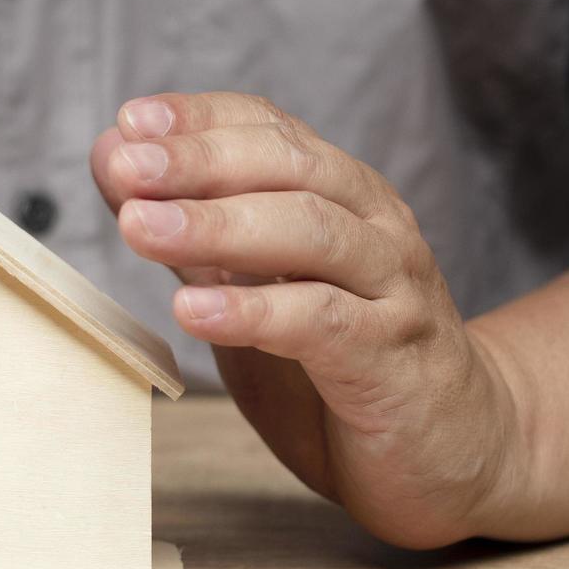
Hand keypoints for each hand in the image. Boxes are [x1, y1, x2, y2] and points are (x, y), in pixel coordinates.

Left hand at [92, 93, 525, 547]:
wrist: (455, 448)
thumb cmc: (343, 362)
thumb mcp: (252, 288)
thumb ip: (192, 232)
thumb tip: (112, 161)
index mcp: (339, 196)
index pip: (270, 130)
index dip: (200, 119)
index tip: (130, 121)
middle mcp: (372, 226)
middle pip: (288, 167)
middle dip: (199, 160)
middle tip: (124, 165)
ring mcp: (390, 288)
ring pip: (309, 232)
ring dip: (216, 225)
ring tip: (139, 227)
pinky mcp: (393, 358)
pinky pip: (321, 322)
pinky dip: (253, 312)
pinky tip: (193, 310)